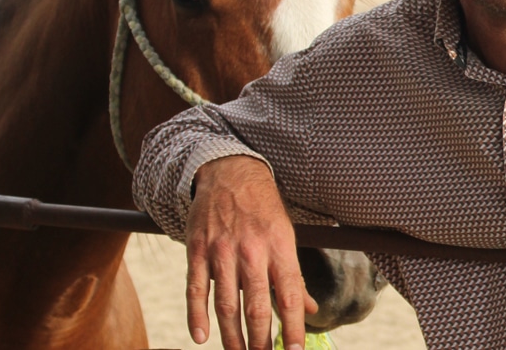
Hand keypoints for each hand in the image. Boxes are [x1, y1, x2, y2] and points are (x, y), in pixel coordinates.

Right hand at [184, 156, 318, 349]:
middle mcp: (252, 251)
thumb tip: (309, 308)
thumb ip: (294, 275)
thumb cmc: (263, 208)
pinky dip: (196, 315)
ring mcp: (222, 251)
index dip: (294, 326)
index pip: (290, 295)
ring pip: (227, 304)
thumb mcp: (286, 235)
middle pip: (257, 306)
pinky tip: (201, 337)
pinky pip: (195, 289)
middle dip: (261, 340)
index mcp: (280, 247)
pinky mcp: (197, 250)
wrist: (229, 172)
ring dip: (233, 336)